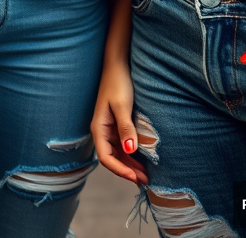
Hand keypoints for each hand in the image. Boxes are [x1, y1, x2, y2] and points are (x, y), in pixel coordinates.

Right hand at [91, 56, 147, 185]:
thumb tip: (130, 150)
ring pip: (118, 153)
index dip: (120, 170)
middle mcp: (102, 131)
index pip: (106, 157)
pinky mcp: (116, 124)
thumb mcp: (122, 105)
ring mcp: (109, 128)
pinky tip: (142, 159)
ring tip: (147, 175)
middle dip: (127, 171)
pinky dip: (132, 155)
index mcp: (98, 128)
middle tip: (146, 181)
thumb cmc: (118, 82)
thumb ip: (125, 127)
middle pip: (112, 158)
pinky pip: (123, 145)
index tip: (136, 177)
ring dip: (130, 165)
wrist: (117, 65)